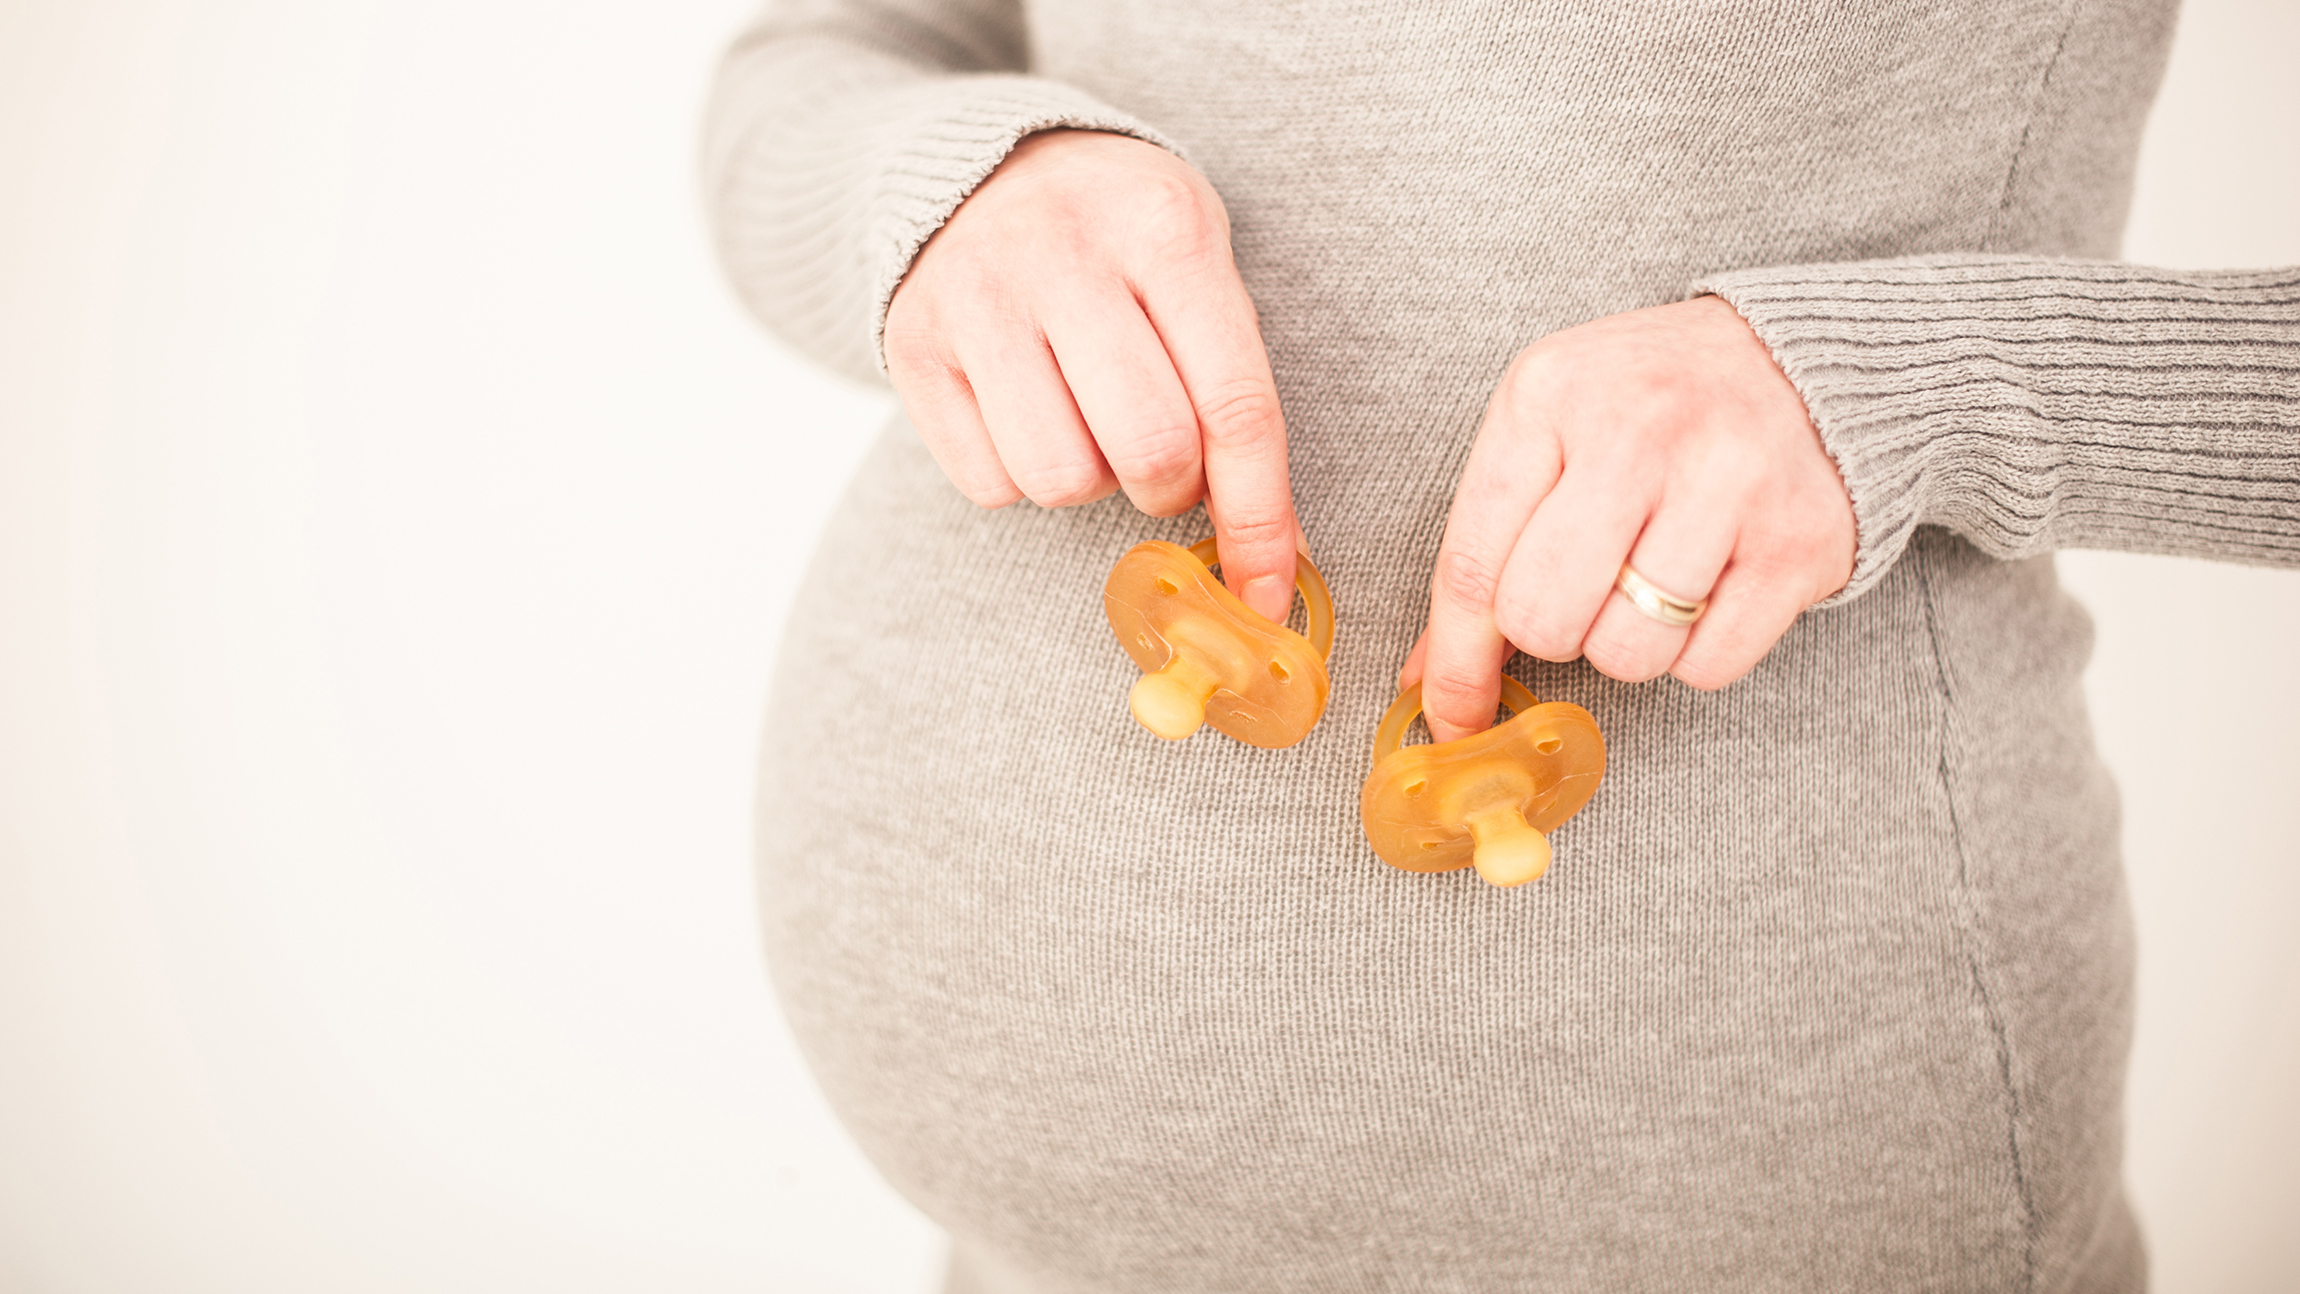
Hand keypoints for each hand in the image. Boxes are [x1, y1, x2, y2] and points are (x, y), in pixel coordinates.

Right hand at [884, 129, 1299, 622]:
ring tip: (1086, 421)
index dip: (1260, 517)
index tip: (1266, 594)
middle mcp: (1064, 253)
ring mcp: (977, 297)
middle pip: (1149, 450)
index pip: (1235, 405)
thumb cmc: (1119, 240)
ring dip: (1091, 482)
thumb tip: (1274, 552)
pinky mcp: (912, 346)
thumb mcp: (1196, 269)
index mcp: (1164, 228)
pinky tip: (1025, 413)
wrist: (980, 167)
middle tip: (1162, 462)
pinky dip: (1020, 477)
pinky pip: (989, 484)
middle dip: (1171, 490)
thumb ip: (1236, 392)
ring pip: (1061, 479)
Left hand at [1403, 295, 1855, 741]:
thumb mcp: (1549, 430)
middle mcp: (1638, 430)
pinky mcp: (1798, 543)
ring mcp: (1728, 484)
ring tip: (1655, 577)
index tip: (1450, 716)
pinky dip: (1697, 652)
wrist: (1800, 357)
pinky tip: (1712, 584)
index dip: (1454, 660)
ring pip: (1627, 654)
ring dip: (1629, 643)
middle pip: (1543, 620)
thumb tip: (1432, 678)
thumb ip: (1487, 542)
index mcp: (1550, 393)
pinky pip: (1708, 665)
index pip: (1472, 563)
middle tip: (1586, 590)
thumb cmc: (1649, 404)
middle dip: (1553, 633)